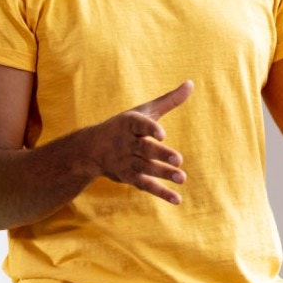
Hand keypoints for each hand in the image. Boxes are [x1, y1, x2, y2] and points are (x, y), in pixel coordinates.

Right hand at [88, 81, 192, 204]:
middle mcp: (126, 143)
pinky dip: (161, 193)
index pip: (139, 125)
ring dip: (163, 174)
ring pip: (145, 168)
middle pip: (144, 149)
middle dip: (160, 154)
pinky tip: (176, 199)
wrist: (91, 149)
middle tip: (178, 159)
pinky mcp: (129, 177)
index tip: (162, 134)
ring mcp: (126, 162)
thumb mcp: (144, 111)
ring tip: (182, 177)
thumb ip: (169, 101)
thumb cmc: (124, 126)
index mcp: (129, 124)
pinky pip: (145, 185)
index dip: (150, 129)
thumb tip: (191, 83)